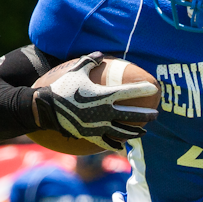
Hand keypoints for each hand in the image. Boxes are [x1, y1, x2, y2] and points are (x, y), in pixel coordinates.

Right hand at [33, 52, 159, 153]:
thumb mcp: (77, 70)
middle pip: (132, 116)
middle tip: (156, 115)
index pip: (129, 92)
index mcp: (104, 95)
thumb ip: (90, 61)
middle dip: (147, 116)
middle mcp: (104, 112)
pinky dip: (116, 146)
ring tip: (144, 133)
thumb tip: (100, 54)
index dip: (143, 89)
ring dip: (136, 133)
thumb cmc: (62, 86)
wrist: (46, 107)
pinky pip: (107, 143)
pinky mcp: (91, 136)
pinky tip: (123, 147)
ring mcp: (99, 126)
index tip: (155, 88)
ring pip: (124, 132)